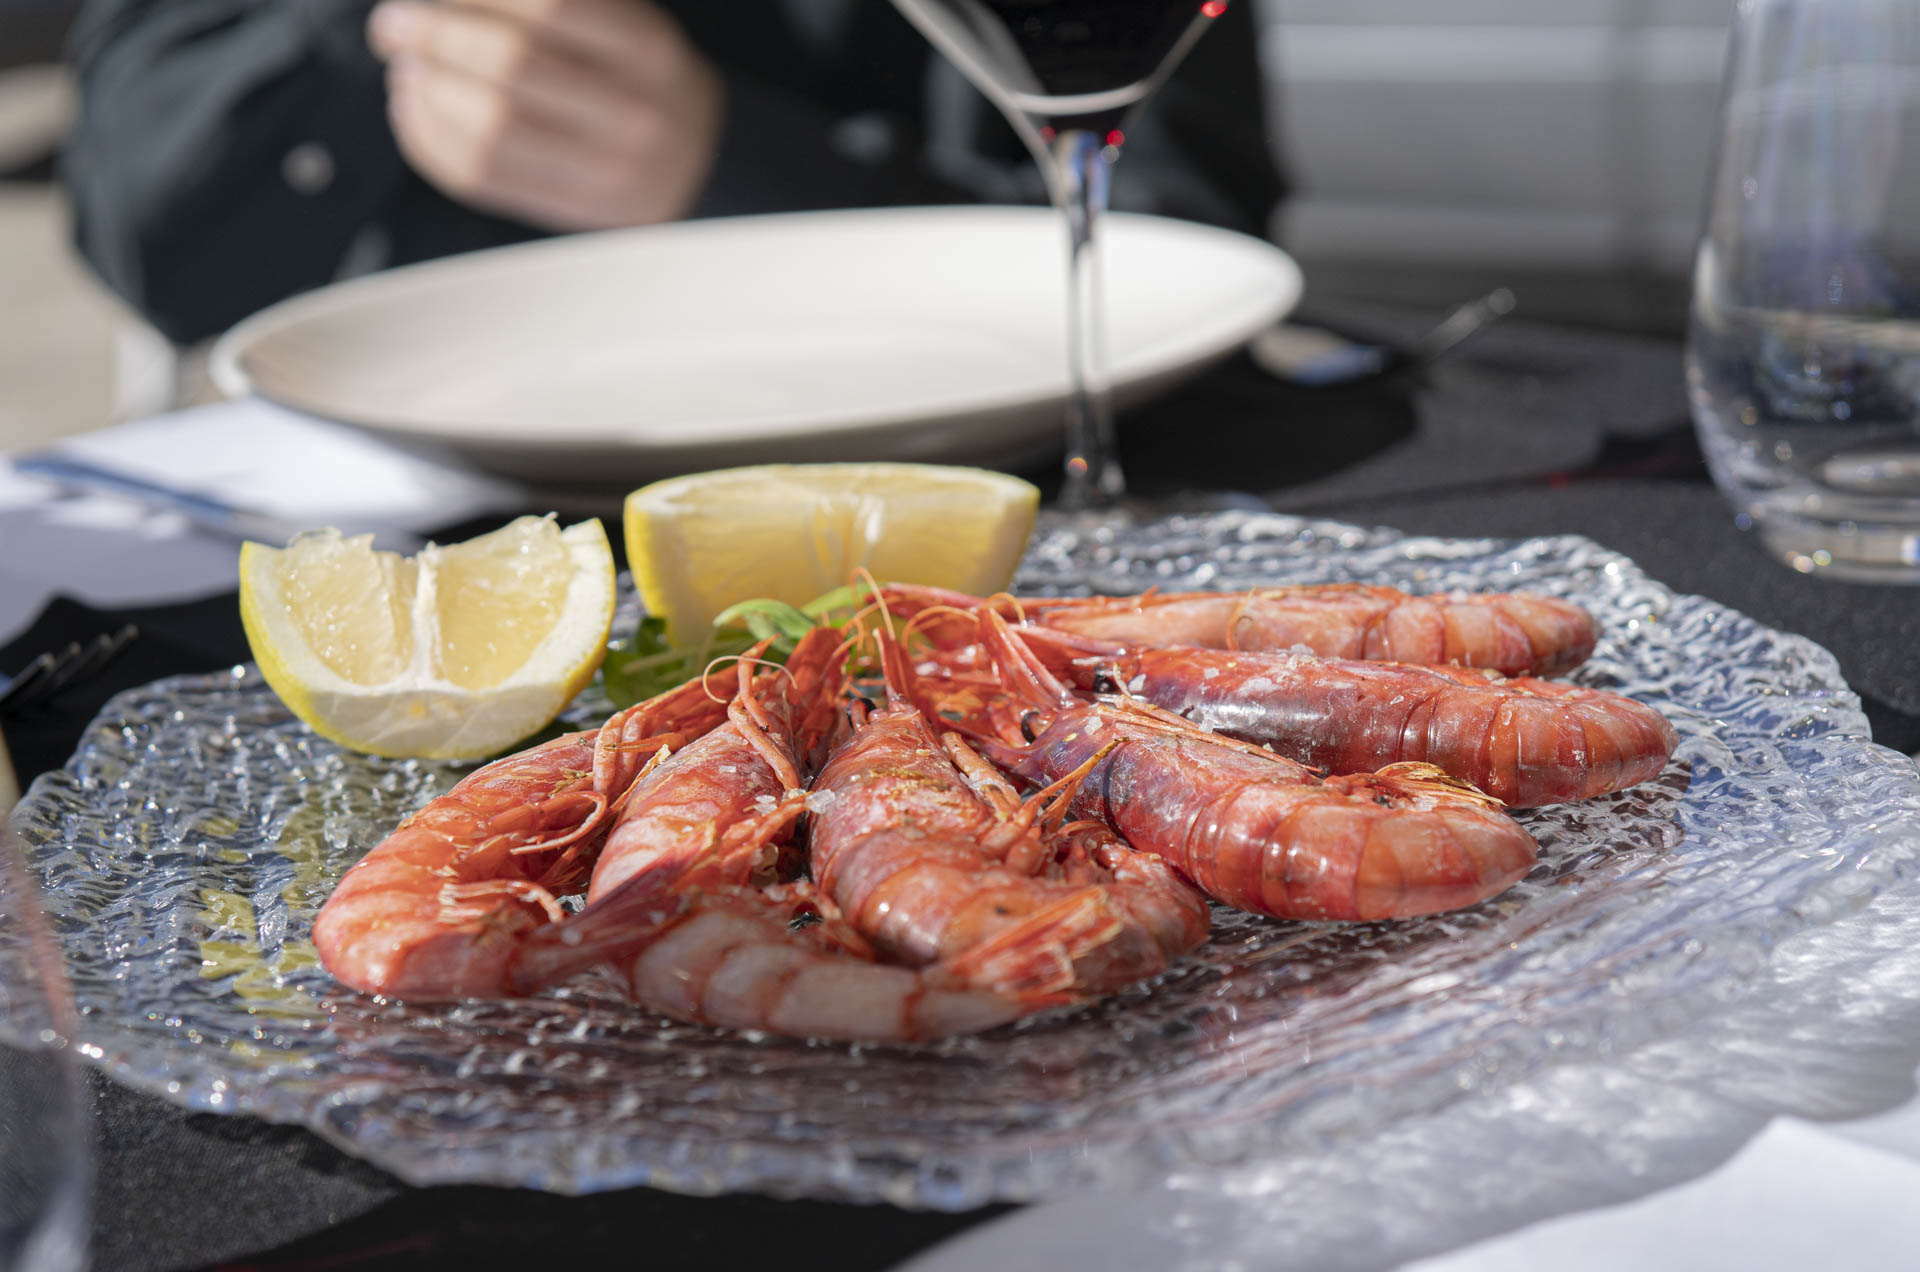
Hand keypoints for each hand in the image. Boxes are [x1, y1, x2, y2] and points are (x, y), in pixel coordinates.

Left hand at [366, 0, 721, 230]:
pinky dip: (428, 141)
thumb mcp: (629, 23)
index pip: (551, 9)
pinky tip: (415, 111)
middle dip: (434, 38)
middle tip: (394, 26)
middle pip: (512, 67)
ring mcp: (601, 169)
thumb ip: (557, 8)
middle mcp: (631, 112)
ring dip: (427, 94)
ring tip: (407, 71)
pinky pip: (479, 178)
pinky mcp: (568, 208)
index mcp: (648, 50)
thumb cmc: (643, 80)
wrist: (699, 163)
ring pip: (490, 131)